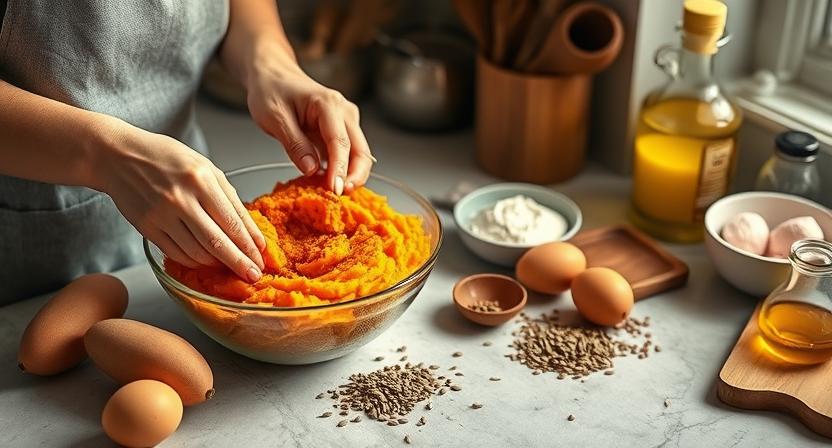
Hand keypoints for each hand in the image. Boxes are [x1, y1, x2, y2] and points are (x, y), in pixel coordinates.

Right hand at [96, 120, 266, 280]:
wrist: (118, 156)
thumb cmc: (165, 157)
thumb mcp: (204, 166)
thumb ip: (227, 195)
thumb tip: (248, 228)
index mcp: (201, 180)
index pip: (233, 220)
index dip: (250, 243)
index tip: (262, 256)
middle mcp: (181, 199)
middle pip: (217, 242)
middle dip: (240, 262)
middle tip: (254, 275)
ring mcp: (162, 216)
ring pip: (197, 252)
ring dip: (218, 264)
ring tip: (231, 267)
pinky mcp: (147, 228)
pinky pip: (177, 254)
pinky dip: (195, 261)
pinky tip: (206, 261)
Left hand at [246, 58, 374, 194]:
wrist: (273, 75)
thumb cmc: (271, 91)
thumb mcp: (274, 117)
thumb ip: (294, 143)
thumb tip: (311, 170)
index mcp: (328, 104)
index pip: (340, 142)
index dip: (339, 169)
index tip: (334, 190)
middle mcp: (344, 111)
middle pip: (360, 150)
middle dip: (354, 176)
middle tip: (340, 197)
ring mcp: (346, 121)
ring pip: (359, 154)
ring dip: (351, 175)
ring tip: (335, 194)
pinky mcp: (341, 130)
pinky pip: (348, 154)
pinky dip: (343, 170)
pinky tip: (330, 182)